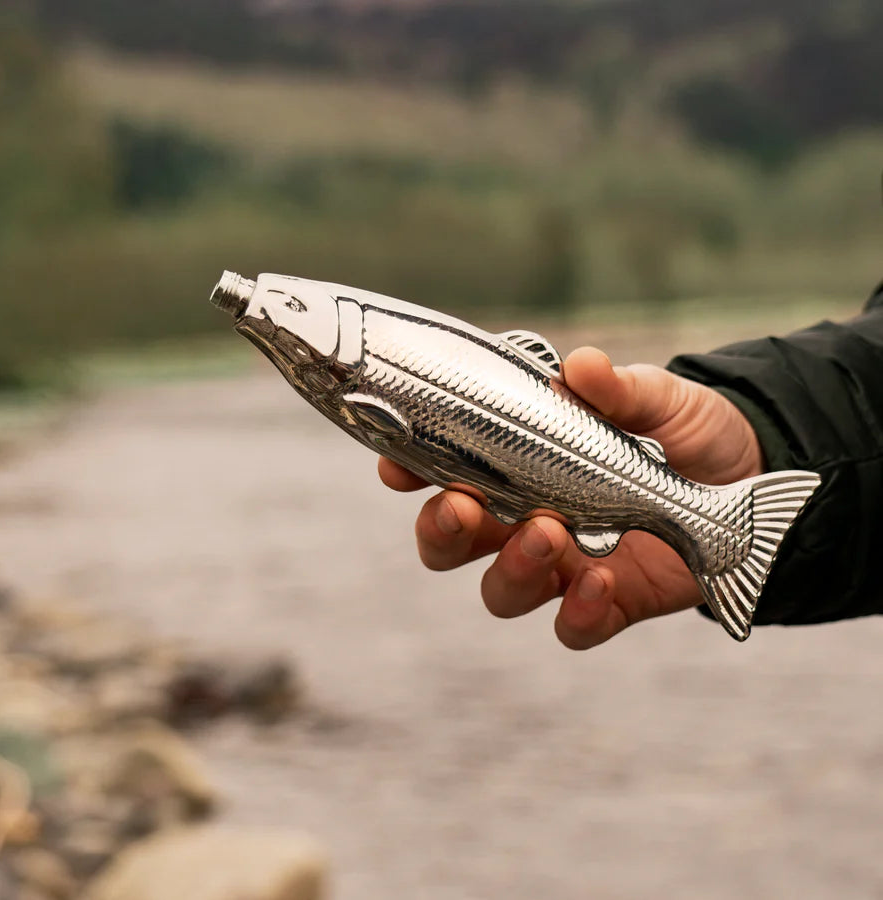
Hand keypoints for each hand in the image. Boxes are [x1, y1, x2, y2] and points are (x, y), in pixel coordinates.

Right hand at [378, 347, 764, 648]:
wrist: (751, 482)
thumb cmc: (687, 432)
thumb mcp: (658, 400)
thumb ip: (617, 389)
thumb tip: (579, 368)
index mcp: (520, 464)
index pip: (444, 470)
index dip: (411, 470)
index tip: (399, 464)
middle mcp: (525, 518)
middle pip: (450, 543)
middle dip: (443, 530)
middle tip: (463, 506)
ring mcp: (563, 566)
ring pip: (499, 591)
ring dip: (510, 567)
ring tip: (548, 534)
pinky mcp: (607, 603)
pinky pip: (570, 627)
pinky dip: (575, 613)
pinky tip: (600, 583)